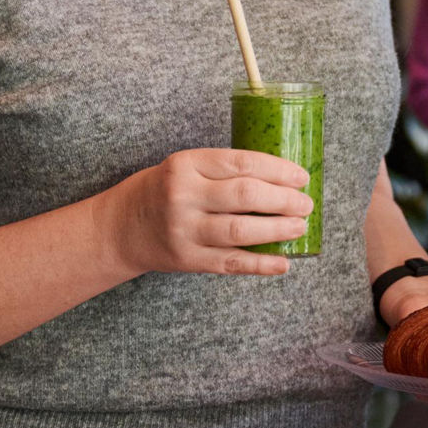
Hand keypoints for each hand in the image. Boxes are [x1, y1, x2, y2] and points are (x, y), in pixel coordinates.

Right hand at [98, 149, 313, 277]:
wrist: (121, 227)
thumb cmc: (163, 190)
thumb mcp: (186, 168)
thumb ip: (224, 171)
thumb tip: (282, 180)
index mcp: (186, 165)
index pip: (241, 163)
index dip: (278, 170)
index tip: (301, 176)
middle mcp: (184, 196)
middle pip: (245, 196)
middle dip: (284, 200)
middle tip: (306, 204)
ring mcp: (185, 230)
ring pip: (241, 231)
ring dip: (278, 230)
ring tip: (300, 227)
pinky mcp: (188, 260)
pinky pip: (231, 263)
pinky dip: (261, 264)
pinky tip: (284, 263)